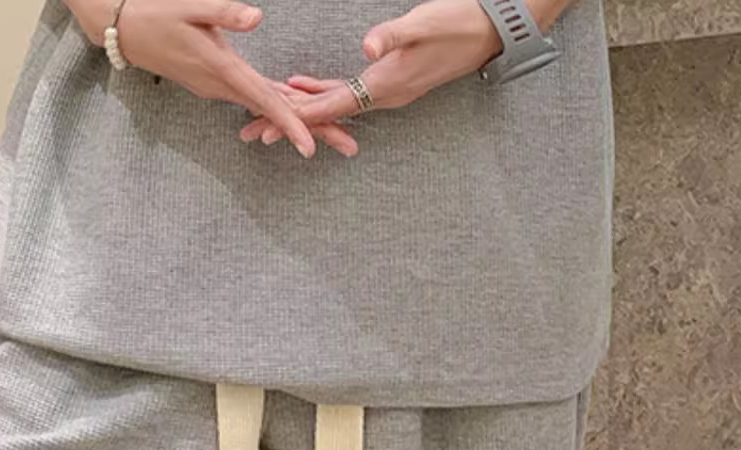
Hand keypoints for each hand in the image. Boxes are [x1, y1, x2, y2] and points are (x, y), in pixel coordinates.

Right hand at [67, 0, 317, 157]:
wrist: (124, 30)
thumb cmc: (157, 13)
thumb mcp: (192, 7)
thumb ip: (225, 12)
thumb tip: (257, 17)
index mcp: (222, 70)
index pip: (264, 100)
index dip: (291, 123)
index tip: (312, 146)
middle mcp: (222, 87)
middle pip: (274, 112)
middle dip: (314, 130)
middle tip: (351, 147)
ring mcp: (217, 88)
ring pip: (264, 109)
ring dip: (299, 122)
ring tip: (335, 136)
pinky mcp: (214, 84)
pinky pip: (251, 101)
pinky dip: (276, 110)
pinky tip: (295, 115)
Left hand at [239, 0, 566, 145]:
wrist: (490, 30)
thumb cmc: (457, 24)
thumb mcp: (423, 25)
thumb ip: (393, 36)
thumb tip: (367, 48)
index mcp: (385, 85)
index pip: (331, 105)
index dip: (296, 115)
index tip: (265, 126)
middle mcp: (383, 95)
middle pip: (325, 114)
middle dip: (288, 122)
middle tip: (250, 133)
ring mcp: (387, 90)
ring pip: (334, 105)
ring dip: (300, 110)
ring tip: (265, 118)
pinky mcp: (390, 80)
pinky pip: (347, 93)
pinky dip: (322, 92)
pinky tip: (301, 86)